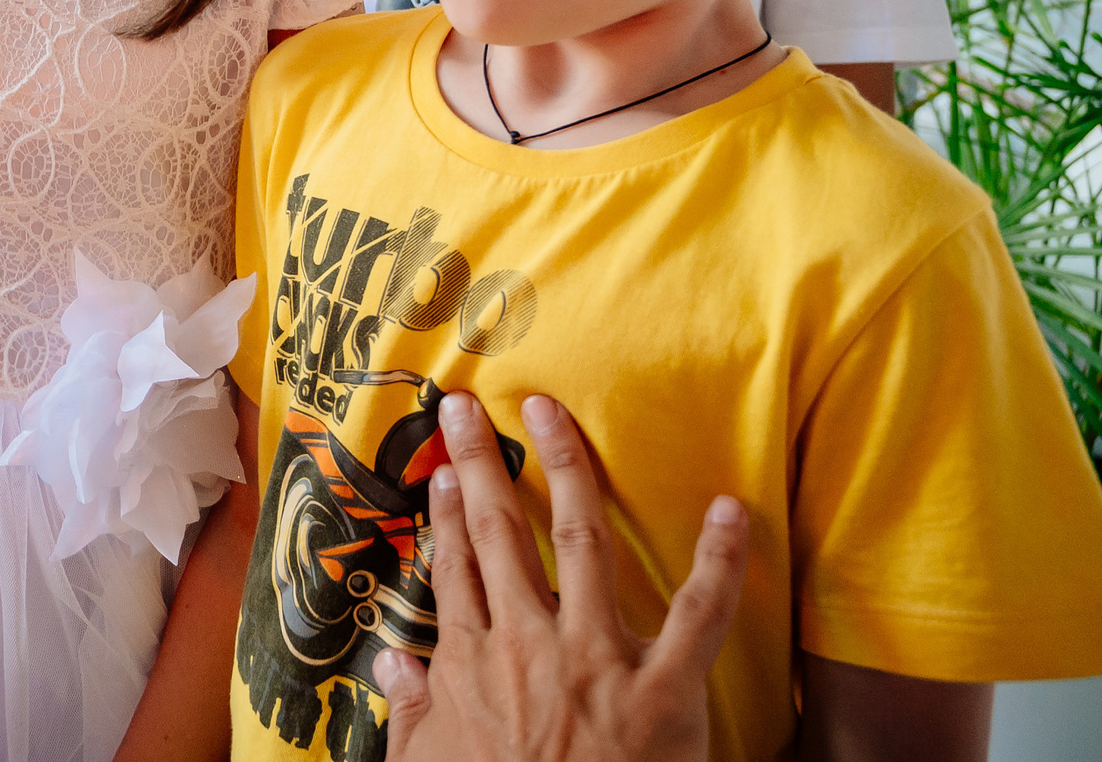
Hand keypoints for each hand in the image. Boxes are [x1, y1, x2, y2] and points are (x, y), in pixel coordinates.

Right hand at [378, 392, 749, 761]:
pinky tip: (728, 509)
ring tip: (553, 415)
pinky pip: (698, 613)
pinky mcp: (663, 691)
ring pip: (579, 542)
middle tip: (464, 406)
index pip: (455, 568)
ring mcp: (595, 660)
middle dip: (481, 463)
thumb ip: (410, 713)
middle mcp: (527, 644)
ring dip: (566, 468)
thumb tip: (391, 665)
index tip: (446, 470)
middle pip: (498, 535)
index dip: (448, 513)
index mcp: (472, 664)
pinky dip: (719, 559)